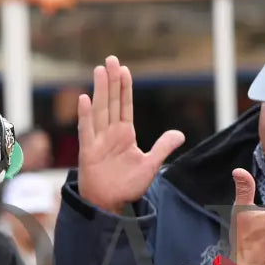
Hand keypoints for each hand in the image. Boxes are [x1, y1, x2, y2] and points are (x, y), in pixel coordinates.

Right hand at [77, 55, 184, 212]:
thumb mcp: (151, 165)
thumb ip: (163, 147)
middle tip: (111, 60)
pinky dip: (85, 115)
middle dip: (111, 81)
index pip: (125, 106)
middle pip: (111, 102)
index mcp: (124, 134)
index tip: (124, 70)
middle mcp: (110, 134)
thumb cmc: (127, 186)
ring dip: (99, 91)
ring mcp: (98, 141)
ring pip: (100, 111)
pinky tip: (84, 99)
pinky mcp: (88, 152)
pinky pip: (87, 131)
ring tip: (100, 71)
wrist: (111, 204)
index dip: (124, 87)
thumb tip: (180, 133)